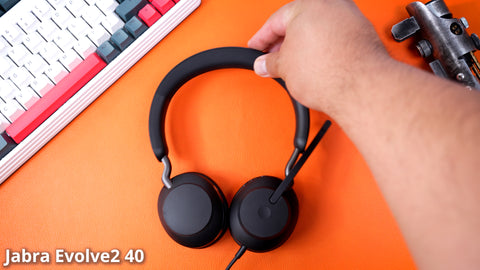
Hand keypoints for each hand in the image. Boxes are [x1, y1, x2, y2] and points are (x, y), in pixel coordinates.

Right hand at [248, 0, 391, 115]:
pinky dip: (324, 49)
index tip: (257, 49)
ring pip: (319, 30)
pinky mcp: (363, 32)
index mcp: (307, 4)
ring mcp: (350, 16)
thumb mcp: (285, 67)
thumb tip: (265, 64)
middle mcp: (331, 4)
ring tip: (295, 67)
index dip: (262, 39)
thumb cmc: (329, 72)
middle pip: (299, 23)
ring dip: (304, 47)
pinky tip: (317, 65)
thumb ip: (271, 62)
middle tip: (273, 60)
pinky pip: (335, 37)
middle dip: (284, 43)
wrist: (360, 87)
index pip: (276, 21)